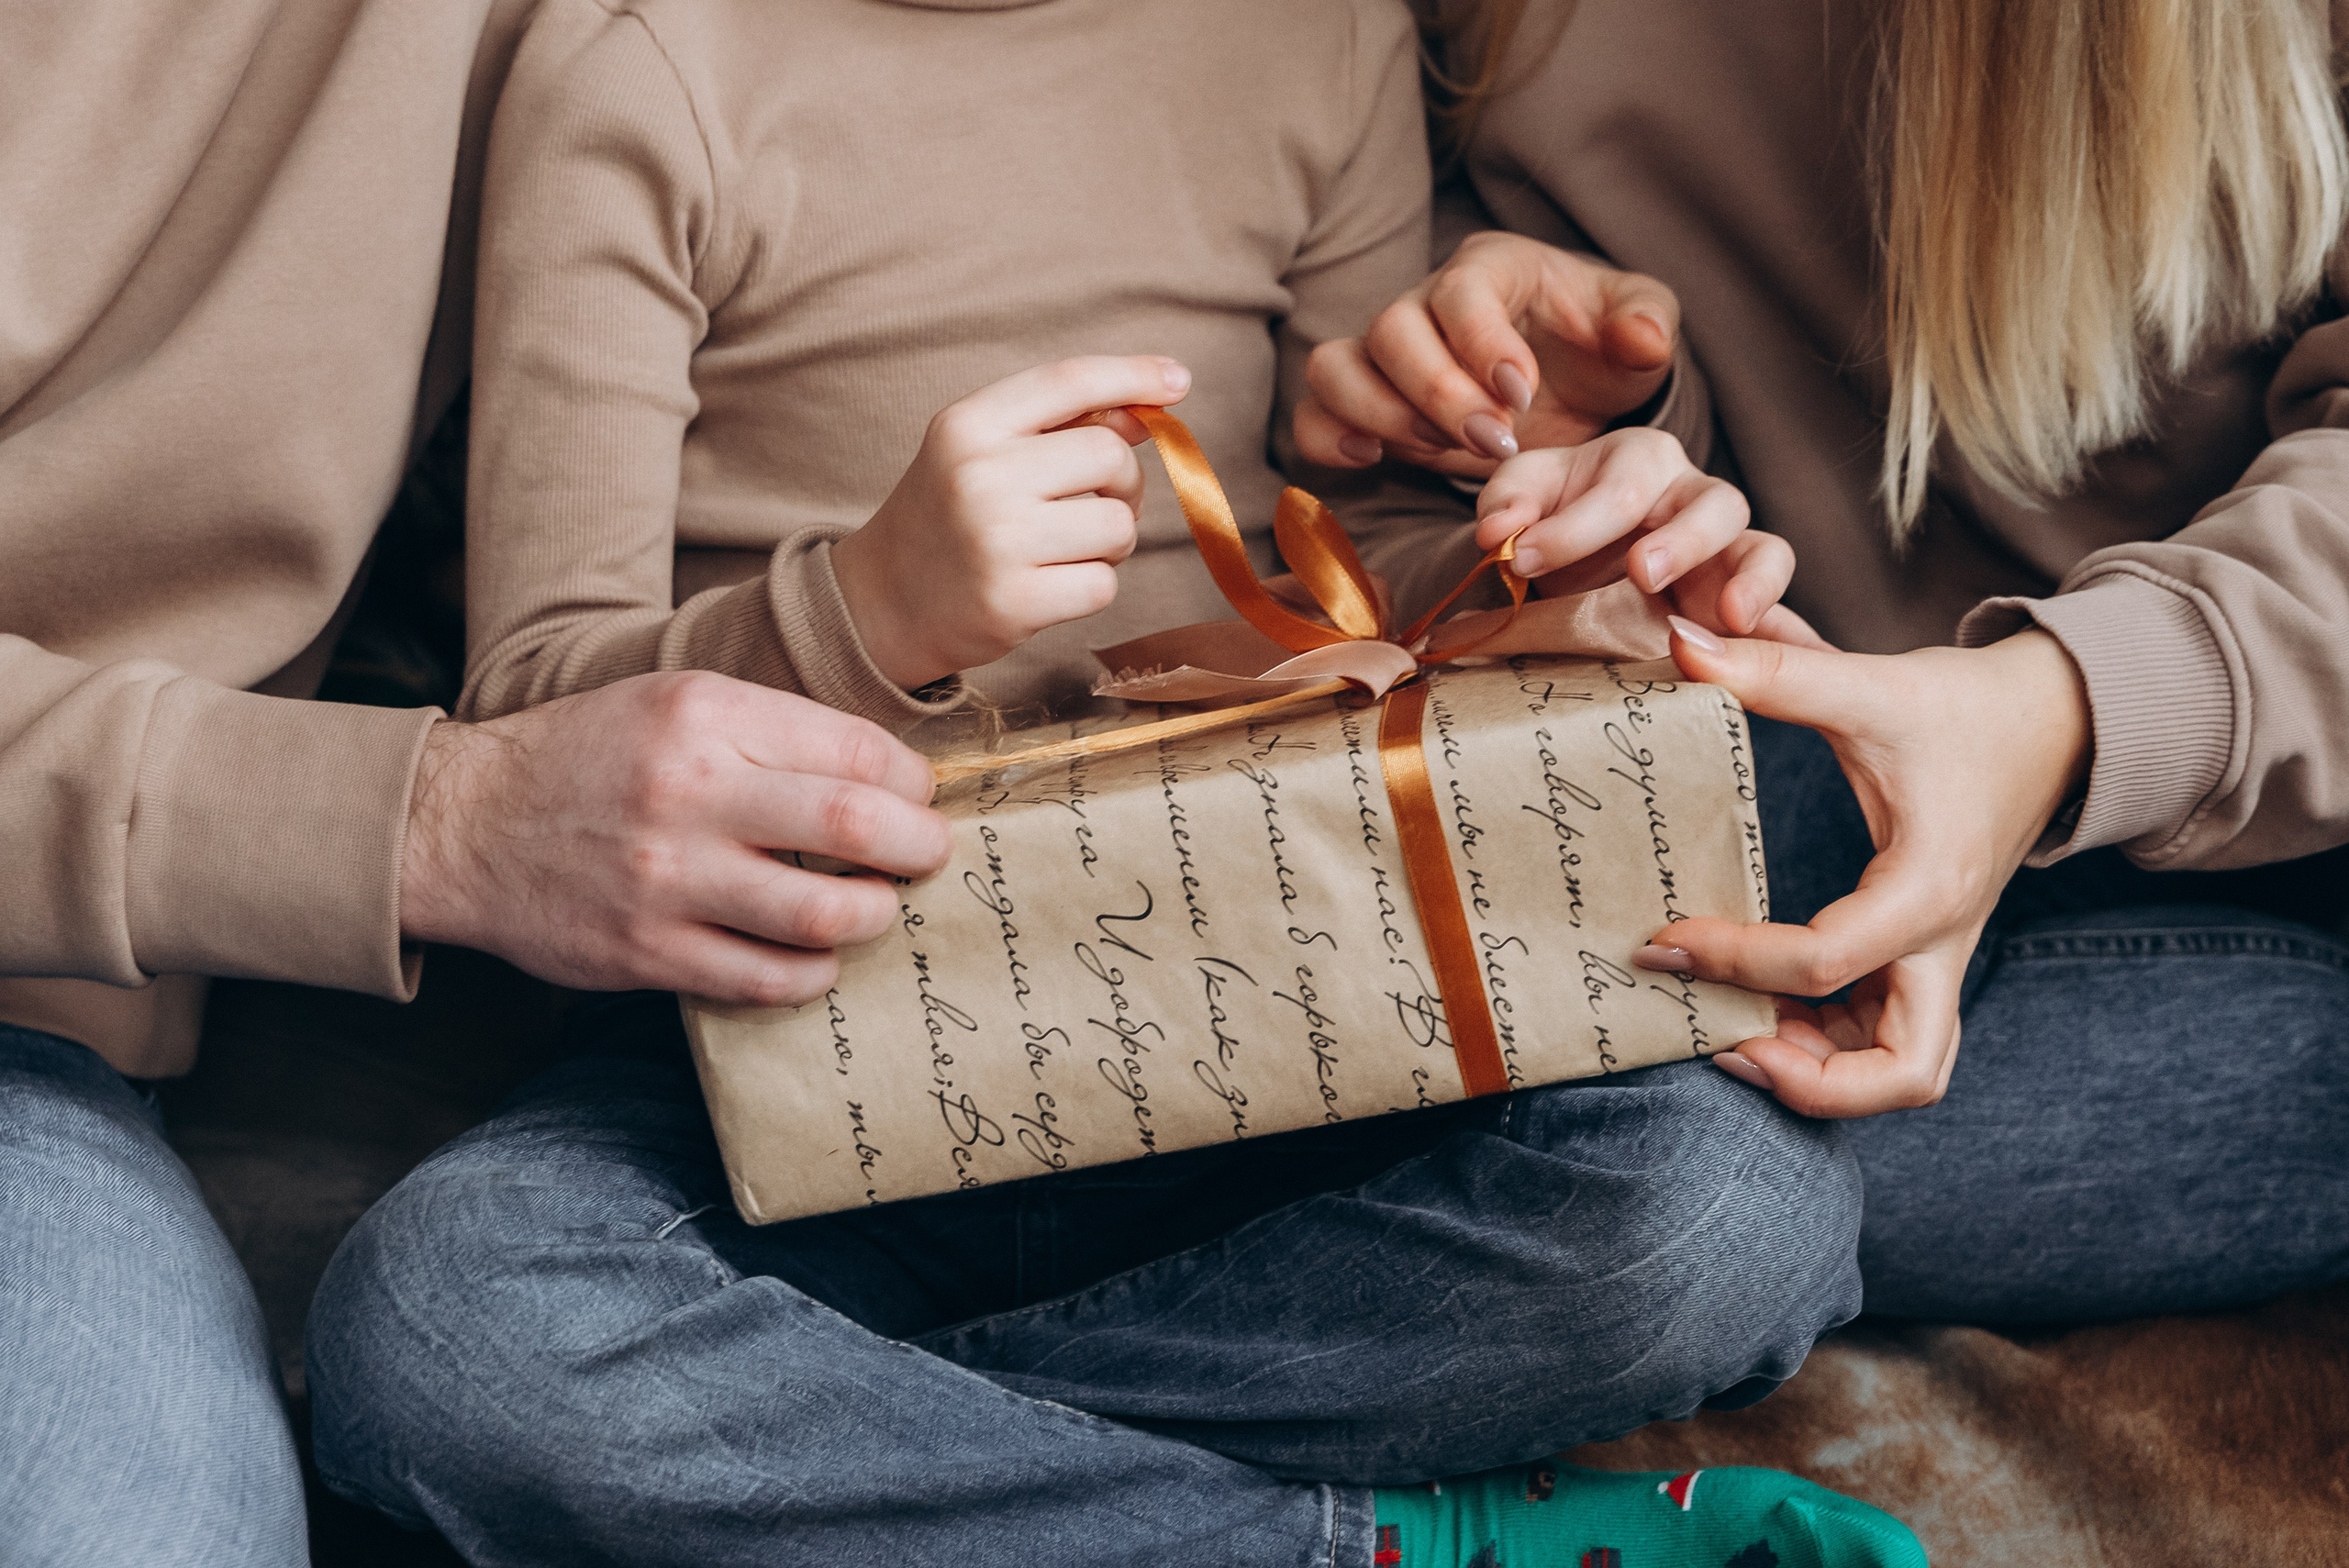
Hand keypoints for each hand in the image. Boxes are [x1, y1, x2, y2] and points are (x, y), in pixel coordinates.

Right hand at [400, 672, 953, 1006]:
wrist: (463, 824)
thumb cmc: (590, 757)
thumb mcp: (675, 703)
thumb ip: (772, 731)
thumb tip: (886, 776)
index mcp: (704, 716)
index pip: (855, 749)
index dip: (910, 782)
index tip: (917, 799)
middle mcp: (688, 793)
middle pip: (855, 827)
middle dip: (918, 848)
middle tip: (928, 856)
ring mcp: (668, 880)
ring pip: (821, 914)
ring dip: (872, 915)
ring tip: (874, 906)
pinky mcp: (648, 952)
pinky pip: (767, 978)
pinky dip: (812, 972)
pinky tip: (816, 957)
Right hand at [833, 355, 1190, 688]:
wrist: (883, 601)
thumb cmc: (950, 515)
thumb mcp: (981, 449)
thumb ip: (1056, 424)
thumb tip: (1144, 411)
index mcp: (967, 425)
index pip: (1069, 381)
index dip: (1133, 376)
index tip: (1178, 380)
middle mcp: (979, 476)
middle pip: (1110, 456)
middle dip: (1121, 484)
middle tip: (1092, 505)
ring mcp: (996, 541)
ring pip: (1117, 526)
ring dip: (1109, 542)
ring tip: (1064, 549)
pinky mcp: (1013, 602)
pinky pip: (1103, 584)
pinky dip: (1091, 586)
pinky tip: (1049, 584)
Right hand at [1295, 232, 1678, 478]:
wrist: (1570, 388)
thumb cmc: (1599, 347)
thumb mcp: (1641, 327)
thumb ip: (1647, 323)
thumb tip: (1640, 339)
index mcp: (1492, 268)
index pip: (1461, 290)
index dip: (1481, 343)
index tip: (1521, 394)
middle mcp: (1425, 303)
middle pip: (1391, 329)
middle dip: (1438, 393)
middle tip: (1493, 442)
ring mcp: (1385, 356)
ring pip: (1336, 366)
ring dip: (1380, 415)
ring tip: (1441, 454)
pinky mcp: (1365, 407)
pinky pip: (1314, 415)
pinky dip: (1328, 439)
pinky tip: (1373, 460)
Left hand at [1475, 429, 1822, 640]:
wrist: (1557, 573)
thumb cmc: (1544, 523)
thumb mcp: (1517, 503)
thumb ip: (1506, 506)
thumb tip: (1499, 533)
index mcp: (1640, 460)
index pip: (1622, 485)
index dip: (1574, 524)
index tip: (1521, 559)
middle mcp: (1693, 499)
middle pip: (1716, 505)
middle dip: (1682, 540)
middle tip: (1641, 573)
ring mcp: (1724, 556)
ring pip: (1766, 551)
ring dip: (1753, 583)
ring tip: (1731, 618)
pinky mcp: (1735, 609)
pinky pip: (1782, 621)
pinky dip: (1799, 643)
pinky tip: (1814, 664)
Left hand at [1637, 622, 2092, 1116]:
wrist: (2059, 718)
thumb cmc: (1968, 708)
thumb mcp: (1873, 685)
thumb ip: (1778, 671)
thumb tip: (1680, 644)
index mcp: (1930, 889)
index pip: (1827, 961)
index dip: (1736, 961)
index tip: (1664, 940)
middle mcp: (1944, 943)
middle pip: (1905, 1072)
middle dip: (1812, 1079)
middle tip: (1723, 1040)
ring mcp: (1942, 958)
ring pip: (1902, 1067)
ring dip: (1820, 1072)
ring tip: (1731, 1032)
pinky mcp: (1929, 955)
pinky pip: (1887, 1034)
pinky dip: (1829, 1043)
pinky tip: (1761, 1005)